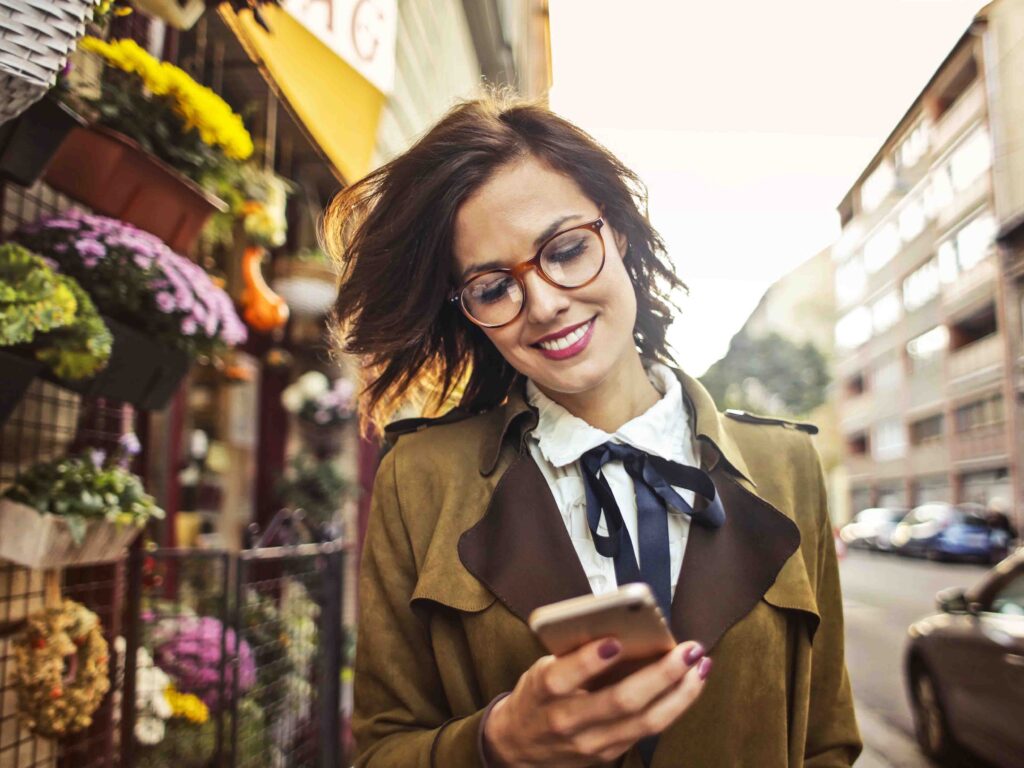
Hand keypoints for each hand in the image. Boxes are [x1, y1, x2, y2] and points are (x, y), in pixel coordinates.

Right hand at [482, 638, 710, 766]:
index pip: (565, 677)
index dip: (589, 660)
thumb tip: (622, 627)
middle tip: (688, 650)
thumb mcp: (541, 667)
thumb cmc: (537, 695)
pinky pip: (648, 731)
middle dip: (660, 675)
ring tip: (700, 665)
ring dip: (679, 693)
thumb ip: (574, 654)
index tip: (615, 640)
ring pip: (645, 722)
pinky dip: (674, 706)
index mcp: (544, 690)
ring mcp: (591, 743)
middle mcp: (568, 721)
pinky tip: (689, 684)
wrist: (518, 746)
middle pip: (620, 701)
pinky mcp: (608, 755)